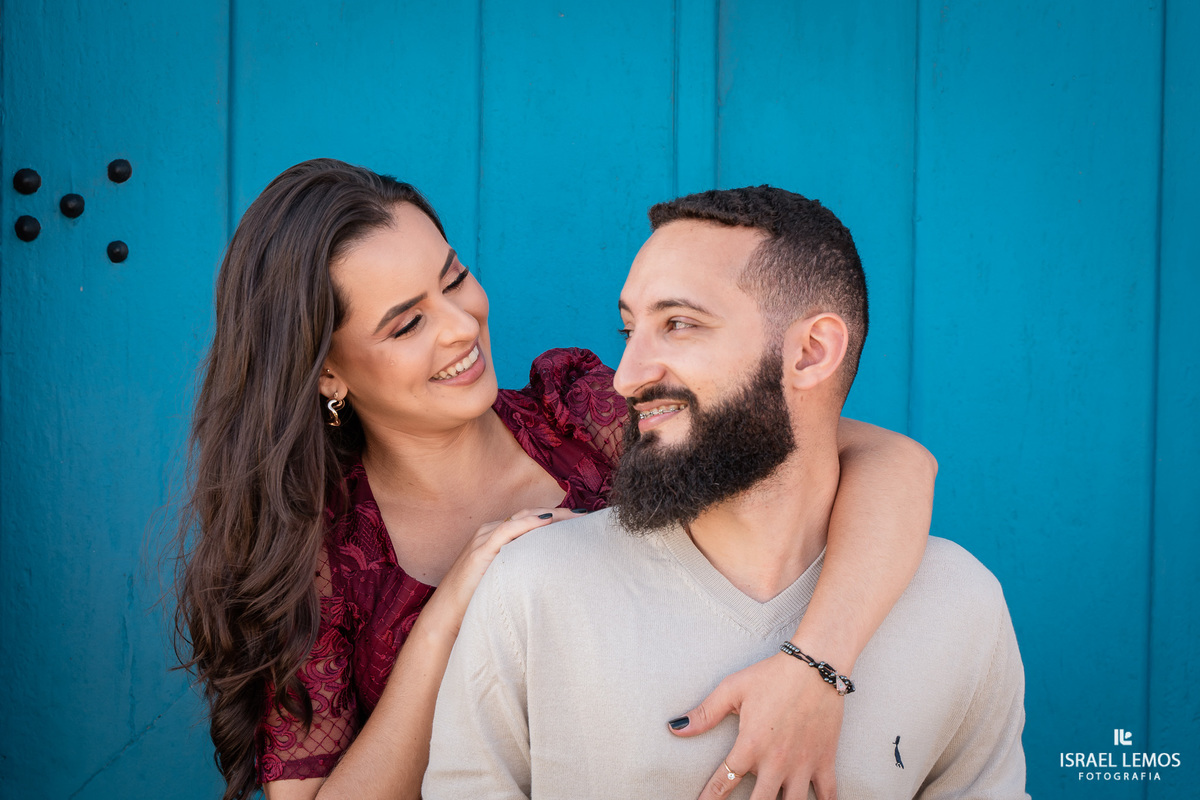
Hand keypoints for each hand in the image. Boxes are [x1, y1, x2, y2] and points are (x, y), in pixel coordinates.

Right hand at [419, 508, 582, 643]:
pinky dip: (528, 523)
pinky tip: (546, 521)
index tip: (580, 521)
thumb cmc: (476, 599)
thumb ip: (522, 568)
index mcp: (495, 535)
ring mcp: (483, 538)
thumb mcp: (504, 578)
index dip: (556, 517)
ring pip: (522, 518)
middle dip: (559, 514)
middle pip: (530, 514)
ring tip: (574, 517)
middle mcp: (489, 531)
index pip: (530, 519)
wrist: (446, 615)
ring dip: (550, 515)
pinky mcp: (480, 550)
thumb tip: (551, 573)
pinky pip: (507, 530)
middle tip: (585, 516)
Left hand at [671, 653, 842, 799]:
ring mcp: (803, 765)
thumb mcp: (733, 689)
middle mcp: (776, 761)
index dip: (710, 798)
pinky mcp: (825, 761)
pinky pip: (829, 795)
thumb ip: (705, 713)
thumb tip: (676, 728)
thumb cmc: (772, 675)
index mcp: (751, 745)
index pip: (724, 781)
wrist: (815, 666)